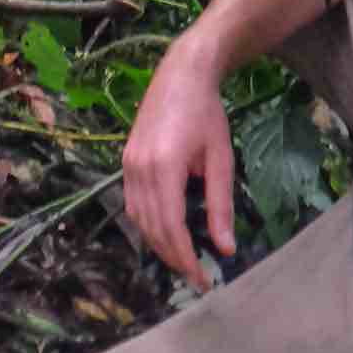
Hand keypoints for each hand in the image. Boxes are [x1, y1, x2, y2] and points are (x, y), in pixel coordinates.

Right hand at [123, 35, 235, 285]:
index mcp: (164, 167)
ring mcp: (128, 162)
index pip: (171, 228)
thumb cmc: (207, 113)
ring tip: (183, 259)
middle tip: (197, 277)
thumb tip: (225, 249)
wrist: (182, 72)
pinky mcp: (126, 158)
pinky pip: (132, 202)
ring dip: (158, 244)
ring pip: (138, 218)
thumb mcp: (221, 159)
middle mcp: (139, 167)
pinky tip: (164, 232)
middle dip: (174, 258)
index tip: (204, 280)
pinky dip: (147, 224)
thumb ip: (220, 205)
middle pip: (152, 228)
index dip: (186, 259)